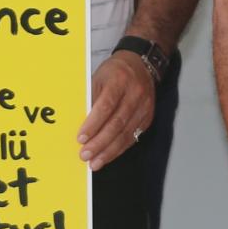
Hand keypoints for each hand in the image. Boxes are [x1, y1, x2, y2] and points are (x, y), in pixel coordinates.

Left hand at [78, 52, 156, 169]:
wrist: (141, 65)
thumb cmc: (115, 72)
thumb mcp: (98, 77)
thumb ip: (91, 98)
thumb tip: (80, 123)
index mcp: (120, 80)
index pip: (106, 105)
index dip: (93, 124)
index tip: (81, 138)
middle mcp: (135, 94)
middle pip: (117, 123)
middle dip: (99, 142)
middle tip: (85, 155)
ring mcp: (144, 108)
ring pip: (126, 134)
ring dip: (109, 151)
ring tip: (95, 163)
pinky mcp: (148, 118)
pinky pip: (133, 137)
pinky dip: (119, 149)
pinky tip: (108, 156)